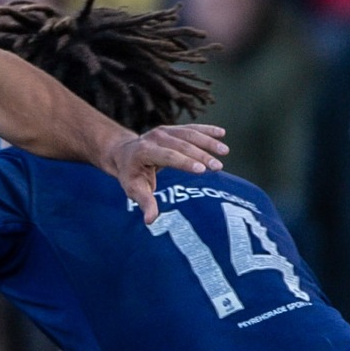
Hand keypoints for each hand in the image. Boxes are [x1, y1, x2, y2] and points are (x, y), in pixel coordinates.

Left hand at [106, 124, 228, 222]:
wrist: (124, 154)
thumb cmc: (131, 175)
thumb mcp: (134, 190)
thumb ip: (145, 203)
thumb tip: (150, 221)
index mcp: (144, 152)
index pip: (167, 156)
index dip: (185, 162)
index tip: (202, 170)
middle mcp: (154, 138)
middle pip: (181, 146)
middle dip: (201, 155)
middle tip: (218, 167)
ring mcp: (164, 131)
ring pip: (189, 134)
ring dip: (208, 142)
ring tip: (224, 151)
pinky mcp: (172, 129)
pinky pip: (191, 129)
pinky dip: (207, 130)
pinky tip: (222, 133)